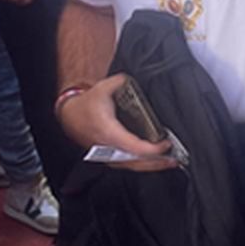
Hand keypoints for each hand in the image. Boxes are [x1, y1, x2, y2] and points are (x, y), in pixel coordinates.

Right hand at [58, 75, 176, 171]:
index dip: (152, 149)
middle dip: (156, 163)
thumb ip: (119, 82)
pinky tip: (153, 163)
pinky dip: (142, 165)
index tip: (165, 144)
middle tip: (173, 159)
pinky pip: (128, 165)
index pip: (134, 147)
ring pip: (132, 167)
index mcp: (109, 132)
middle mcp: (109, 148)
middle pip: (136, 162)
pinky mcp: (109, 158)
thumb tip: (128, 78)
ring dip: (151, 166)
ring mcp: (108, 156)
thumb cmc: (85, 106)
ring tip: (168, 162)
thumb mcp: (102, 88)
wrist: (70, 116)